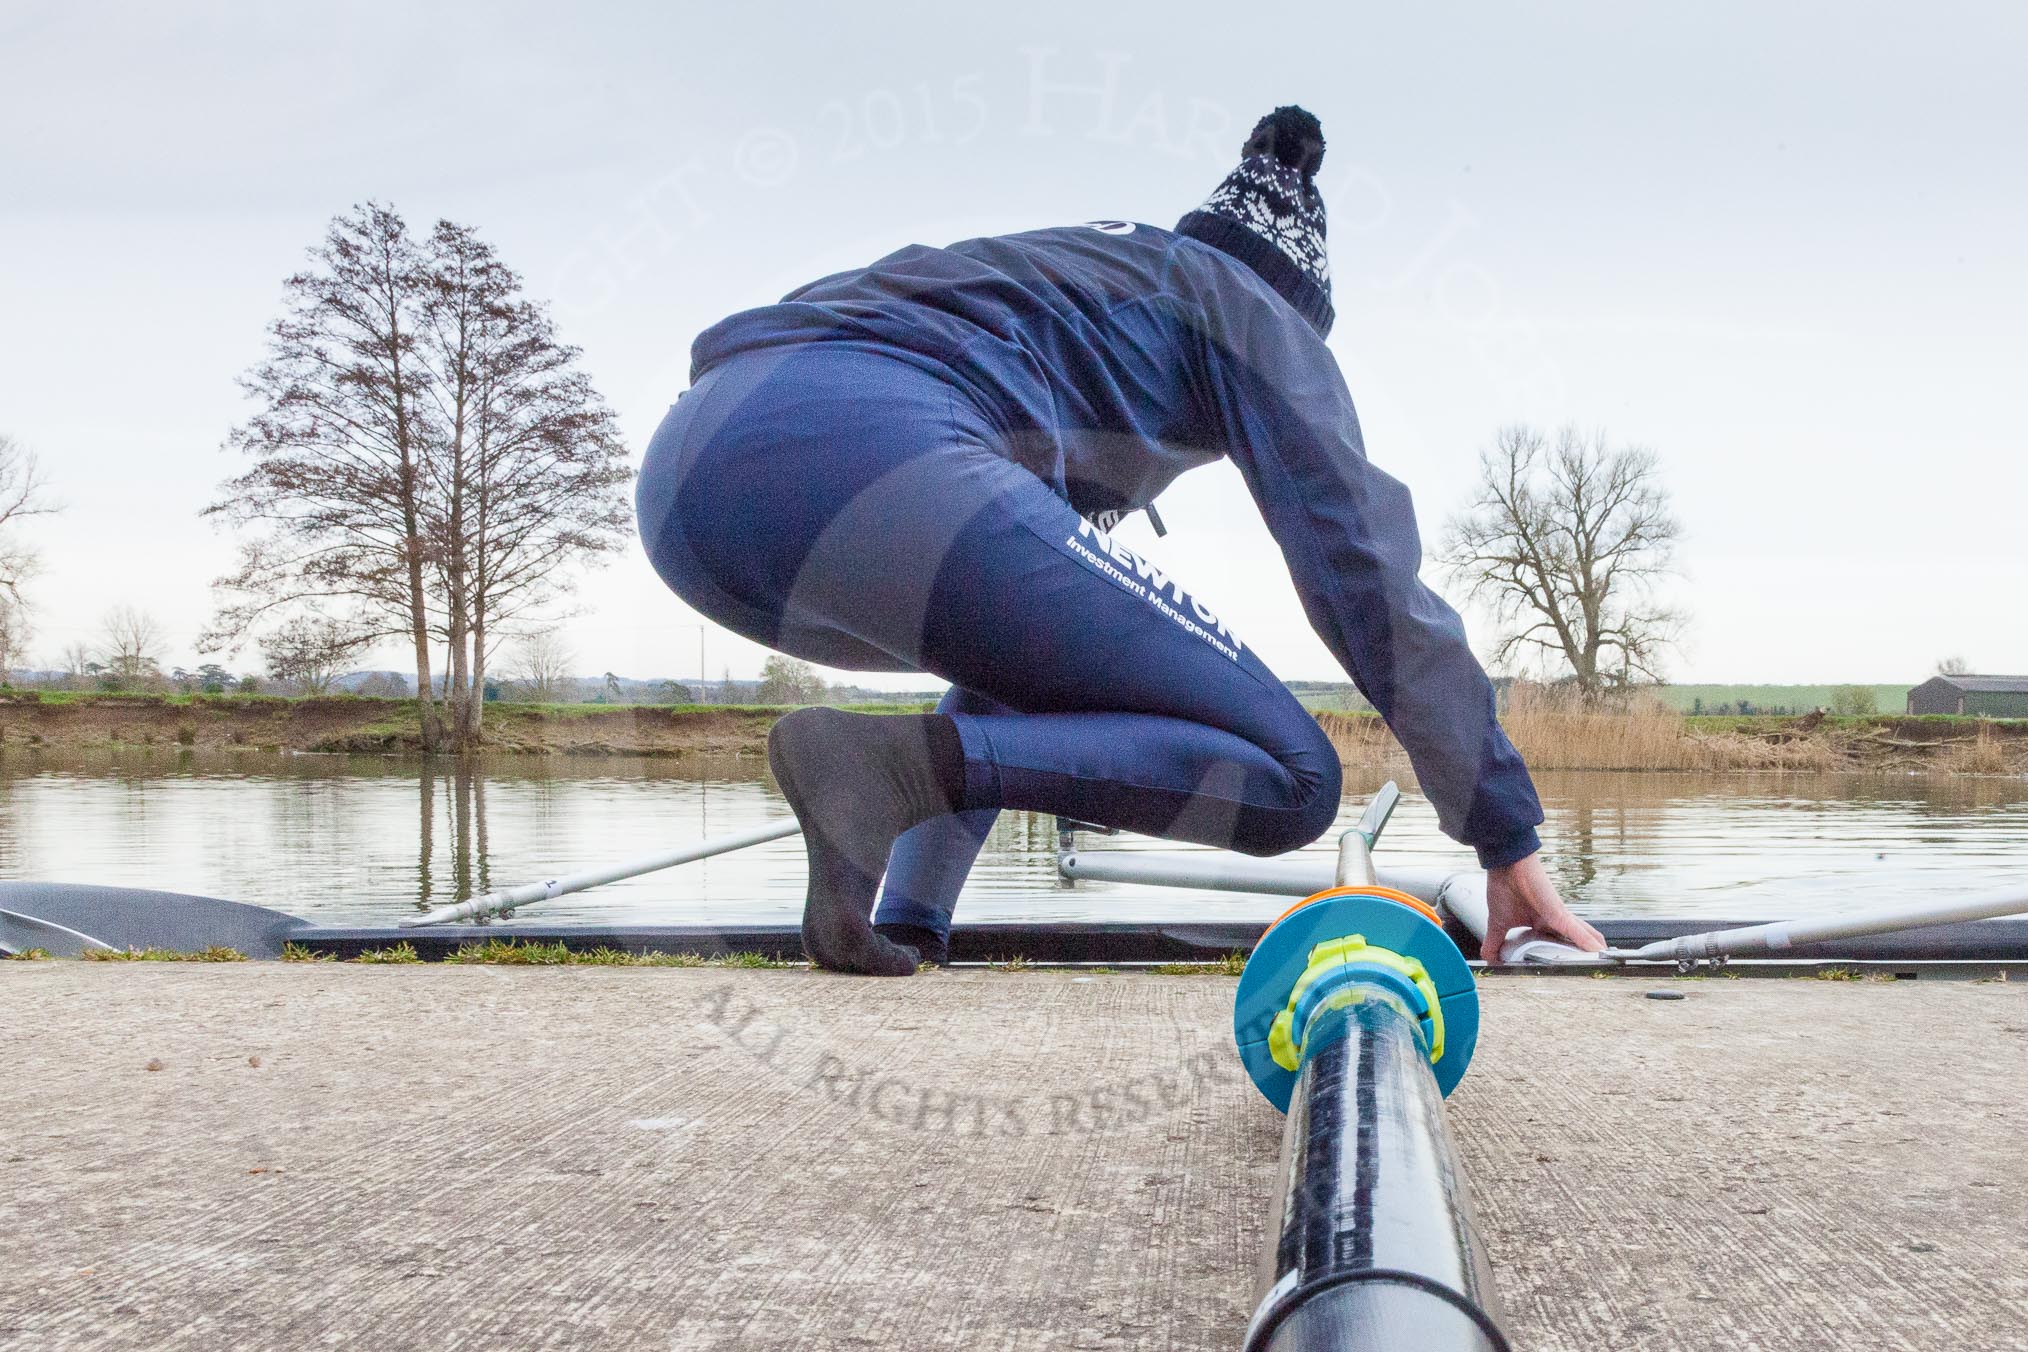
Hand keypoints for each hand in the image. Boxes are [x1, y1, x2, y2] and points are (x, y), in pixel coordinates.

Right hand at [1481, 852, 1603, 964]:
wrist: (1506, 867)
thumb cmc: (1503, 887)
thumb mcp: (1497, 924)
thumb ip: (1494, 942)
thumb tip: (1489, 959)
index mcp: (1539, 924)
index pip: (1556, 943)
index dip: (1564, 955)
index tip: (1570, 970)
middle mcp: (1553, 921)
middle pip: (1574, 942)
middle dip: (1585, 956)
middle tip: (1594, 970)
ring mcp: (1559, 917)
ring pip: (1582, 938)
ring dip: (1593, 951)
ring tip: (1606, 964)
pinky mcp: (1560, 914)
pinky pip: (1577, 931)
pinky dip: (1588, 942)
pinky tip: (1600, 952)